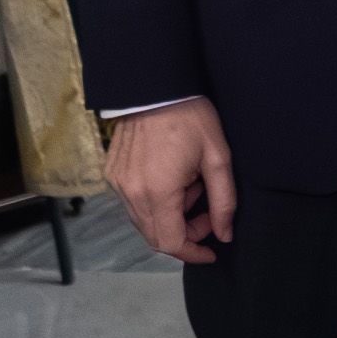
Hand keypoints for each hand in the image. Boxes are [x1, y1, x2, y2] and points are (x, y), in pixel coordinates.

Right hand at [108, 100, 236, 263]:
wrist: (154, 84)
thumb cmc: (190, 116)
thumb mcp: (217, 157)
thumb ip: (223, 201)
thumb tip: (224, 234)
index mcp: (157, 192)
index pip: (170, 243)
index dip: (192, 253)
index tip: (211, 251)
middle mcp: (131, 194)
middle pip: (155, 236)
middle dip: (184, 234)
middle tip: (206, 214)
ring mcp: (117, 184)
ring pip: (143, 221)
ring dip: (170, 217)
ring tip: (191, 188)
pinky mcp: (112, 173)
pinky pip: (132, 203)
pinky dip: (154, 203)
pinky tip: (173, 179)